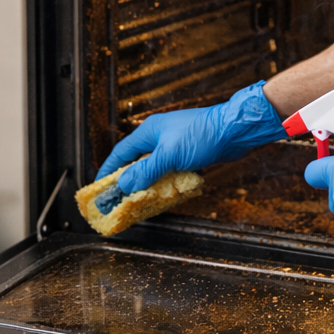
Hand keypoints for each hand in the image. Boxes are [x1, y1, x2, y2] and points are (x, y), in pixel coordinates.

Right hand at [97, 82, 285, 194]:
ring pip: (155, 169)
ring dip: (149, 185)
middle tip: (120, 201)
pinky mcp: (189, 154)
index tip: (98, 189)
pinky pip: (171, 171)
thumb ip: (146, 171)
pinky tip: (168, 196)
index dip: (108, 171)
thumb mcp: (170, 155)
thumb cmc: (203, 135)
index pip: (120, 153)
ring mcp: (175, 145)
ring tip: (141, 203)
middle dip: (128, 182)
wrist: (235, 130)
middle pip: (136, 162)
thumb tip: (124, 186)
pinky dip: (168, 184)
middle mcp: (159, 137)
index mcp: (149, 132)